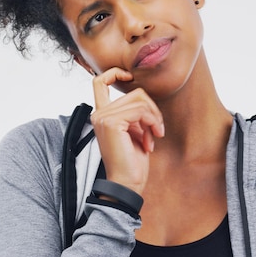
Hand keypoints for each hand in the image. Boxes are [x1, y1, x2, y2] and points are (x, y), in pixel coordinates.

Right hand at [90, 67, 164, 194]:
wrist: (126, 183)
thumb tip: (145, 95)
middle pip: (135, 93)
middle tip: (156, 130)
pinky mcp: (112, 123)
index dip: (115, 73)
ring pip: (140, 100)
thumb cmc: (132, 161)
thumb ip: (134, 113)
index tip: (130, 77)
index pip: (99, 82)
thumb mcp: (134, 131)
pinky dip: (152, 122)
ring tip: (154, 136)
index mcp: (102, 115)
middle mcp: (99, 114)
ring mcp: (104, 117)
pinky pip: (140, 111)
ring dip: (154, 118)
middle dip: (152, 110)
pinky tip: (151, 139)